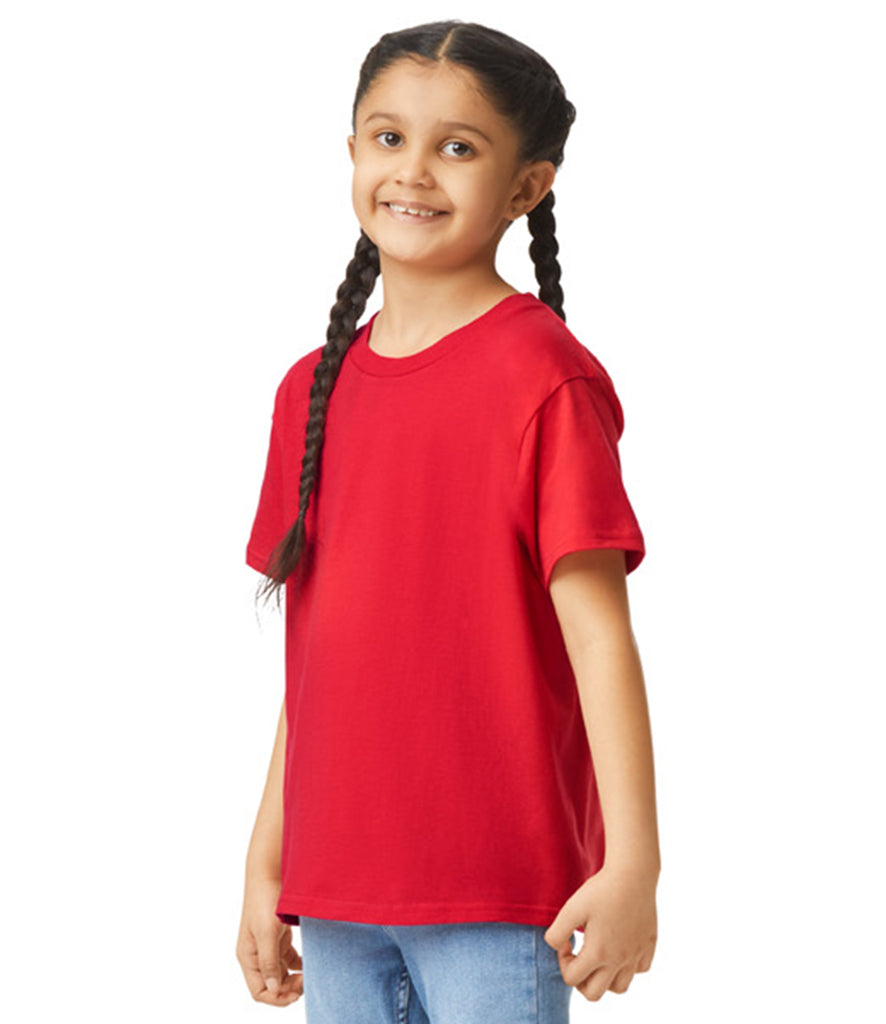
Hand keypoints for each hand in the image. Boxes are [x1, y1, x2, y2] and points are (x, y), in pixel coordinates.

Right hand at [236, 876, 303, 1005]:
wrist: (270, 872)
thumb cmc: (265, 900)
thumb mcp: (267, 932)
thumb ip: (269, 961)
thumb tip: (272, 989)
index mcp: (248, 956)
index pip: (259, 990)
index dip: (277, 997)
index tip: (297, 993)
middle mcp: (256, 954)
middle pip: (271, 984)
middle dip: (288, 989)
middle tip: (307, 983)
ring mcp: (267, 945)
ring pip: (281, 973)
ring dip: (294, 978)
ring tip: (310, 975)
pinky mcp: (278, 935)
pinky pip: (288, 958)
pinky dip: (299, 965)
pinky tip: (310, 963)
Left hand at [544, 864, 656, 1001]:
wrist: (633, 873)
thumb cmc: (600, 890)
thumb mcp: (571, 908)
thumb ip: (556, 933)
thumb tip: (558, 947)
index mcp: (598, 953)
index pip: (572, 979)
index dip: (562, 962)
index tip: (566, 940)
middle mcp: (619, 960)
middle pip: (594, 994)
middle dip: (581, 980)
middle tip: (578, 957)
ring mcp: (636, 955)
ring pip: (619, 987)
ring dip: (604, 978)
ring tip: (597, 956)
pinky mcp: (648, 945)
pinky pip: (638, 969)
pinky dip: (627, 966)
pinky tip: (619, 945)